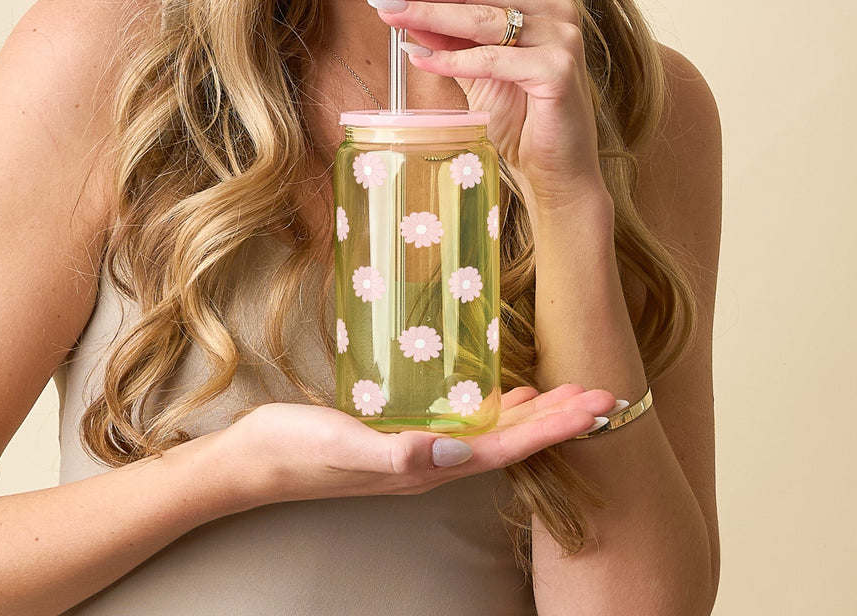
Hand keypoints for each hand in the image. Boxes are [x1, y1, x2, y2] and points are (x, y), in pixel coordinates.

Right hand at [211, 385, 614, 513]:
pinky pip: (462, 419)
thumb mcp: (340, 444)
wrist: (253, 462)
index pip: (507, 447)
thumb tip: (449, 452)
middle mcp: (432, 461)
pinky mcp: (400, 431)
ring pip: (492, 431)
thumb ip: (393, 451)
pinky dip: (492, 404)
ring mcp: (417, 448)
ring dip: (533, 413)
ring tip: (568, 391)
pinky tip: (500, 388)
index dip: (554, 427)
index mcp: (426, 466)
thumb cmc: (294, 451)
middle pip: (511, 440)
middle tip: (603, 392)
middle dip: (558, 419)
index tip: (595, 405)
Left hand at [359, 0, 604, 204]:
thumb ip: (444, 35)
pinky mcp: (558, 70)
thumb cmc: (517, 116)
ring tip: (387, 13)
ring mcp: (560, 36)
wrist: (555, 168)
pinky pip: (494, 60)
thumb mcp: (471, 67)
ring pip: (482, 17)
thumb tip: (399, 7)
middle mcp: (552, 8)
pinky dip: (453, 60)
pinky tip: (419, 59)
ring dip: (427, 14)